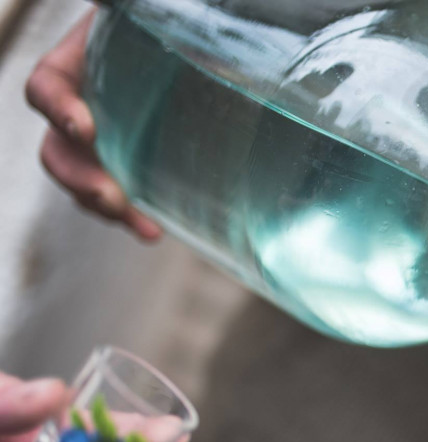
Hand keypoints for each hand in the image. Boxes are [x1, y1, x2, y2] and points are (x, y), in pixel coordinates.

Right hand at [25, 10, 160, 240]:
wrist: (180, 48)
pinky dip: (133, 217)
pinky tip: (155, 231)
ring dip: (106, 208)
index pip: (45, 89)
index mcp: (70, 69)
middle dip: (78, 178)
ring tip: (142, 226)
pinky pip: (117, 197)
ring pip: (82, 183)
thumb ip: (120, 6)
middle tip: (108, 195)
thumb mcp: (135, 12)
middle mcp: (76, 110)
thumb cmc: (153, 24)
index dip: (59, 110)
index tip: (85, 128)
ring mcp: (98, 142)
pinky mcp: (125, 164)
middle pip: (57, 152)